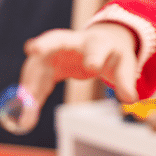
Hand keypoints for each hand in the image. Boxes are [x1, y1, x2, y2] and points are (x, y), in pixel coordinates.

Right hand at [16, 23, 142, 127]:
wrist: (101, 43)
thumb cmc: (113, 54)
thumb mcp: (124, 65)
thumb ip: (126, 80)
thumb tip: (130, 99)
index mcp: (97, 43)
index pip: (96, 48)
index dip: (94, 57)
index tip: (92, 67)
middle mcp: (72, 42)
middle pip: (55, 39)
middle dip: (44, 43)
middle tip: (33, 49)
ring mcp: (56, 51)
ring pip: (39, 63)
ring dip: (30, 84)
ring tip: (26, 113)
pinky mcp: (48, 64)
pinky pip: (36, 79)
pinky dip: (31, 96)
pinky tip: (27, 115)